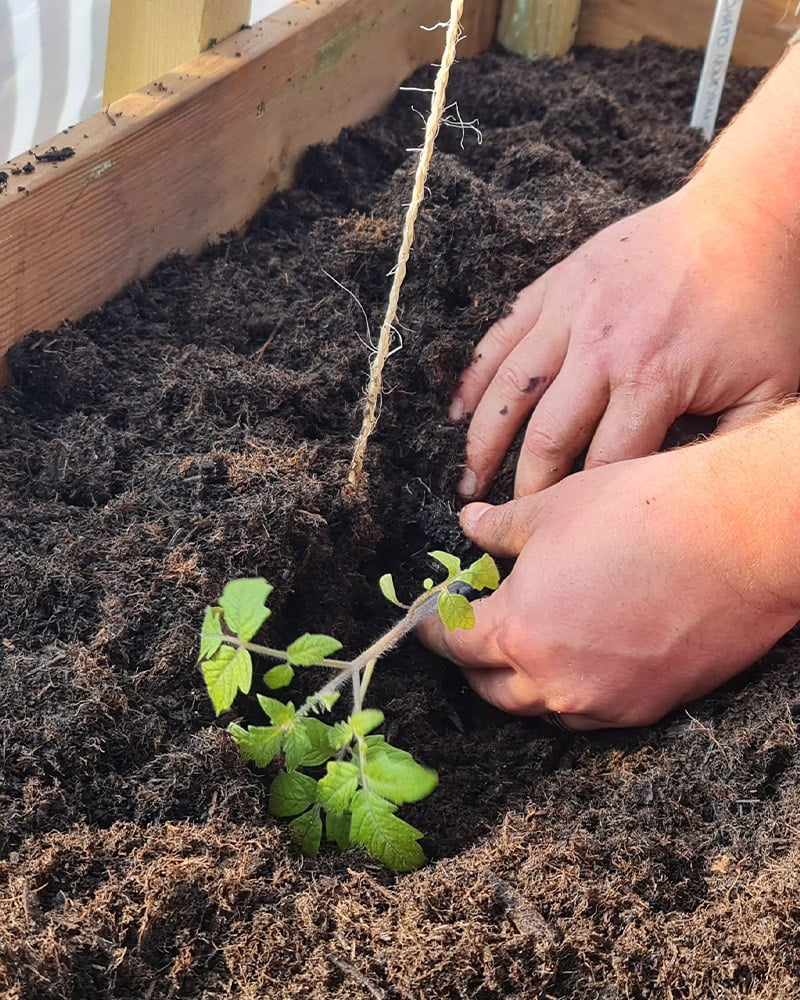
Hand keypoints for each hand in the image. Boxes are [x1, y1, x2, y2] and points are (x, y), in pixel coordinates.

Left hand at [419, 431, 799, 728]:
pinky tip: (577, 658)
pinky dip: (570, 692)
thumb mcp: (553, 507)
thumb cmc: (642, 511)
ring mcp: (604, 702)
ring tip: (526, 642)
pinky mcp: (649, 709)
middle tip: (474, 627)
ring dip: (520, 680)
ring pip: (539, 707)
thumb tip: (470, 524)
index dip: (433, 626)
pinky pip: (590, 714)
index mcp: (518, 630)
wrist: (739, 536)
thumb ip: (499, 528)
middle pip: (489, 685)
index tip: (426, 618)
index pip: (452, 642)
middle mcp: (554, 681)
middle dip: (472, 658)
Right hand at [452, 182, 799, 499]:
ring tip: (467, 478)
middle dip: (524, 488)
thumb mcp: (769, 387)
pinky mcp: (557, 284)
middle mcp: (600, 349)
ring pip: (509, 390)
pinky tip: (458, 410)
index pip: (601, 466)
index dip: (580, 507)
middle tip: (509, 520)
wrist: (747, 215)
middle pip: (546, 438)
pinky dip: (476, 377)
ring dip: (482, 441)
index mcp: (652, 380)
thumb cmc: (762, 305)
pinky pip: (501, 335)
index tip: (566, 532)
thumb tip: (692, 500)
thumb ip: (729, 448)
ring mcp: (571, 311)